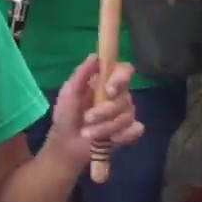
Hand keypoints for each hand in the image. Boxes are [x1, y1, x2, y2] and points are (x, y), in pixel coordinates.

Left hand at [47, 54, 143, 169]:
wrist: (66, 145)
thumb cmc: (66, 116)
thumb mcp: (69, 93)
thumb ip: (81, 74)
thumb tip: (95, 55)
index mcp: (106, 83)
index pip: (124, 71)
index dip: (121, 77)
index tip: (109, 89)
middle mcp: (119, 96)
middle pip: (125, 97)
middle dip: (105, 111)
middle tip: (87, 118)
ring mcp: (125, 115)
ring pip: (126, 116)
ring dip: (105, 127)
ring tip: (88, 133)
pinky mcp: (128, 132)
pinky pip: (136, 130)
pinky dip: (124, 135)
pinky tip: (111, 140)